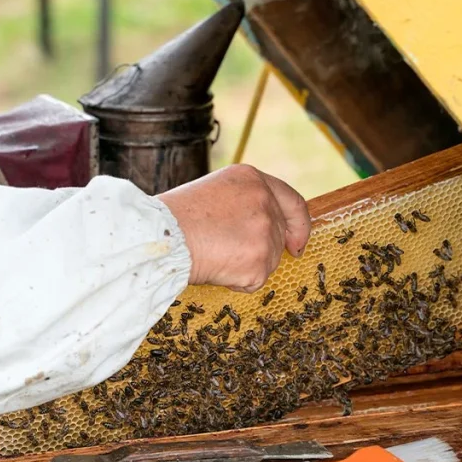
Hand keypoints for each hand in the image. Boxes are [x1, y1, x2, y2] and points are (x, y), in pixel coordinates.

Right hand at [157, 165, 310, 292]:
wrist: (161, 237)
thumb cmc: (175, 218)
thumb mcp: (213, 192)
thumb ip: (243, 202)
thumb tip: (260, 228)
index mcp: (252, 179)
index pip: (293, 202)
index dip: (299, 225)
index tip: (296, 243)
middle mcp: (264, 201)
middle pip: (278, 236)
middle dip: (261, 251)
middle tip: (235, 257)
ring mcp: (265, 232)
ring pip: (269, 260)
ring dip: (246, 266)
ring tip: (214, 255)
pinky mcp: (260, 261)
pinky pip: (255, 280)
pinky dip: (237, 282)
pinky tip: (215, 267)